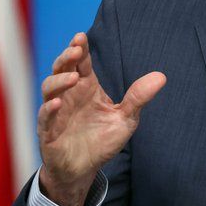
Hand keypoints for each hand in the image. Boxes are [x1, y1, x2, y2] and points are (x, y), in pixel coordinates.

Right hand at [37, 32, 165, 205]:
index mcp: (87, 86)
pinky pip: (44, 117)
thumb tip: (162, 76)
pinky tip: (57, 104)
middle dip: (66, 57)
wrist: (85, 169)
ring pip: (49, 87)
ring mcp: (56, 111)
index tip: (81, 37)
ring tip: (74, 78)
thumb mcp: (126, 118)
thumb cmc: (102, 140)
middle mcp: (69, 94)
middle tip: (76, 49)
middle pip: (61, 68)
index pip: (81, 62)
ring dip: (59, 80)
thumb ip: (139, 97)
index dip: (80, 48)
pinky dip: (48, 109)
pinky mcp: (48, 131)